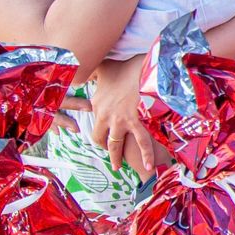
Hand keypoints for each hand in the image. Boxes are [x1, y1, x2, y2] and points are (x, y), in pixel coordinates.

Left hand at [90, 54, 152, 175]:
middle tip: (108, 151)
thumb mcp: (103, 67)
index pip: (95, 120)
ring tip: (118, 167)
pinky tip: (148, 166)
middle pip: (99, 137)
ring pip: (115, 145)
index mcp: (97, 103)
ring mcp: (120, 120)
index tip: (104, 130)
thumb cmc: (124, 66)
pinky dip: (145, 155)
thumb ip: (93, 71)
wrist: (141, 68)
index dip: (99, 127)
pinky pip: (140, 142)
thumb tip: (86, 71)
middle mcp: (105, 115)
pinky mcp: (135, 122)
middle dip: (103, 147)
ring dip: (116, 158)